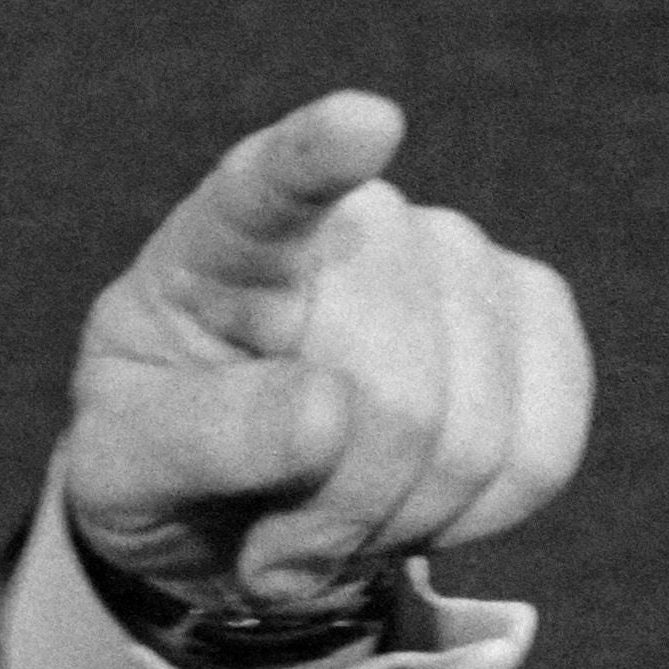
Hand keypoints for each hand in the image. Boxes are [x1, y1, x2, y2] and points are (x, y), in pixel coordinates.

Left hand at [55, 91, 591, 612]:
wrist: (234, 502)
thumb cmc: (164, 461)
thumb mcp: (127, 468)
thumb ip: (203, 438)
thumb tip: (326, 413)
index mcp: (221, 246)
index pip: (267, 189)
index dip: (317, 156)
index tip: (364, 123)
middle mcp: (357, 225)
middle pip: (396, 393)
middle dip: (338, 506)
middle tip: (271, 545)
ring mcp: (458, 259)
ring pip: (476, 435)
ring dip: (399, 521)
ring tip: (328, 523)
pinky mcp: (534, 316)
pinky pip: (541, 453)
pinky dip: (475, 518)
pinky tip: (410, 509)